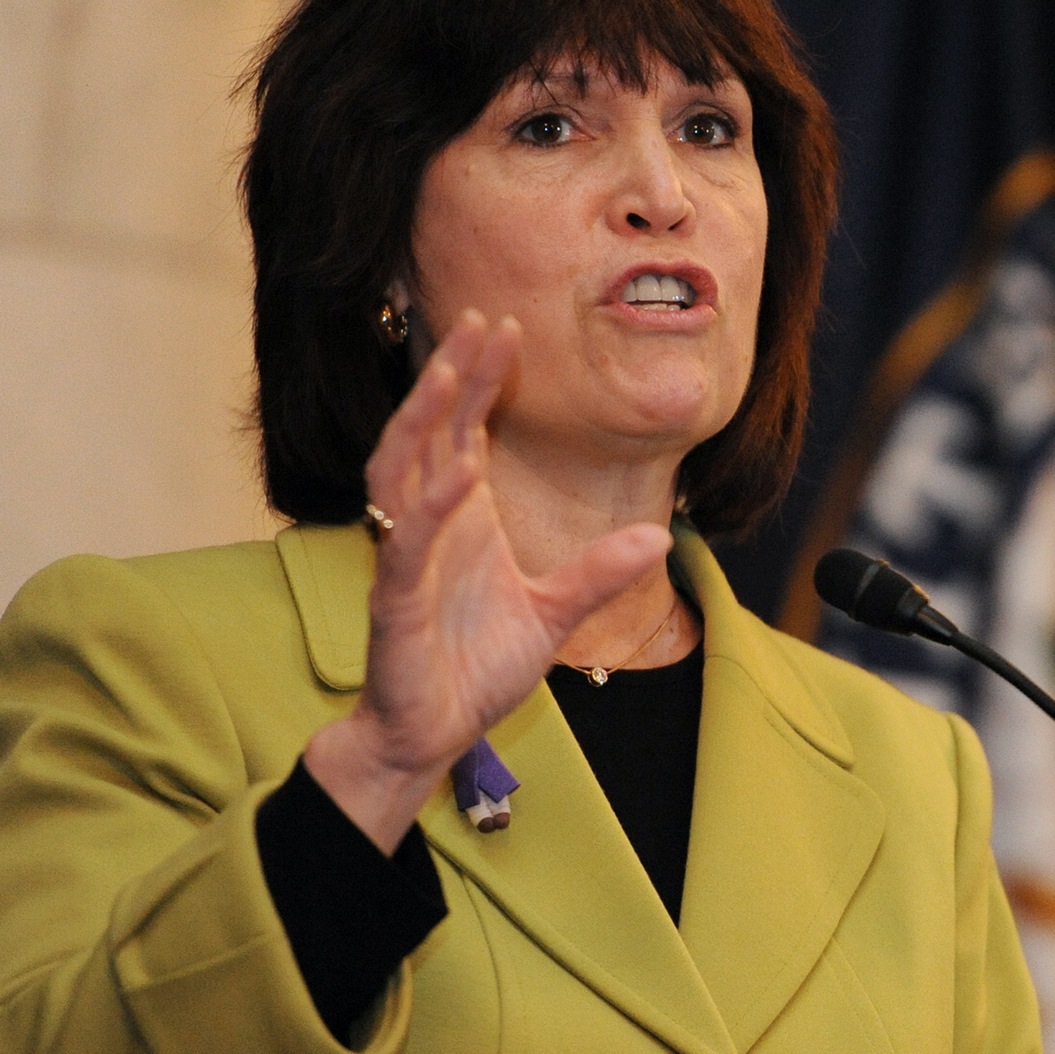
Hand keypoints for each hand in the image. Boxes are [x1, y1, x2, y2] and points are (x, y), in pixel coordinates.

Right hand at [302, 311, 672, 852]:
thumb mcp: (556, 615)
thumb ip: (600, 573)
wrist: (432, 734)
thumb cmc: (474, 668)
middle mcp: (428, 528)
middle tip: (482, 319)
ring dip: (423, 420)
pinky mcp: (394, 602)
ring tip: (452, 370)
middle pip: (429, 433)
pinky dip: (432, 506)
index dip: (480, 381)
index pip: (464, 432)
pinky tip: (459, 471)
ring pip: (400, 472)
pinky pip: (407, 544)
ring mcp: (407, 560)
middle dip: (451, 375)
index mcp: (462, 521)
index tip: (508, 328)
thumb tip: (660, 537)